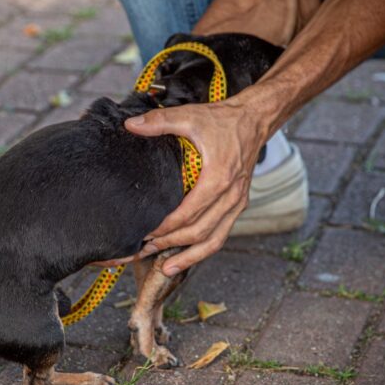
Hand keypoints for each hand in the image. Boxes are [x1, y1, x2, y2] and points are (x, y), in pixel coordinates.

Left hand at [125, 99, 267, 274]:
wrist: (254, 120)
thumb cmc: (223, 120)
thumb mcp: (190, 116)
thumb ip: (160, 121)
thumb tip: (130, 125)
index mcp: (219, 178)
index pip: (189, 213)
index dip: (166, 227)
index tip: (145, 232)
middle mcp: (231, 196)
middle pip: (199, 232)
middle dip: (170, 244)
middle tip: (144, 250)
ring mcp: (237, 203)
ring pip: (213, 240)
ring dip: (188, 256)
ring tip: (165, 268)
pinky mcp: (238, 205)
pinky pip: (221, 234)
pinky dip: (202, 250)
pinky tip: (184, 258)